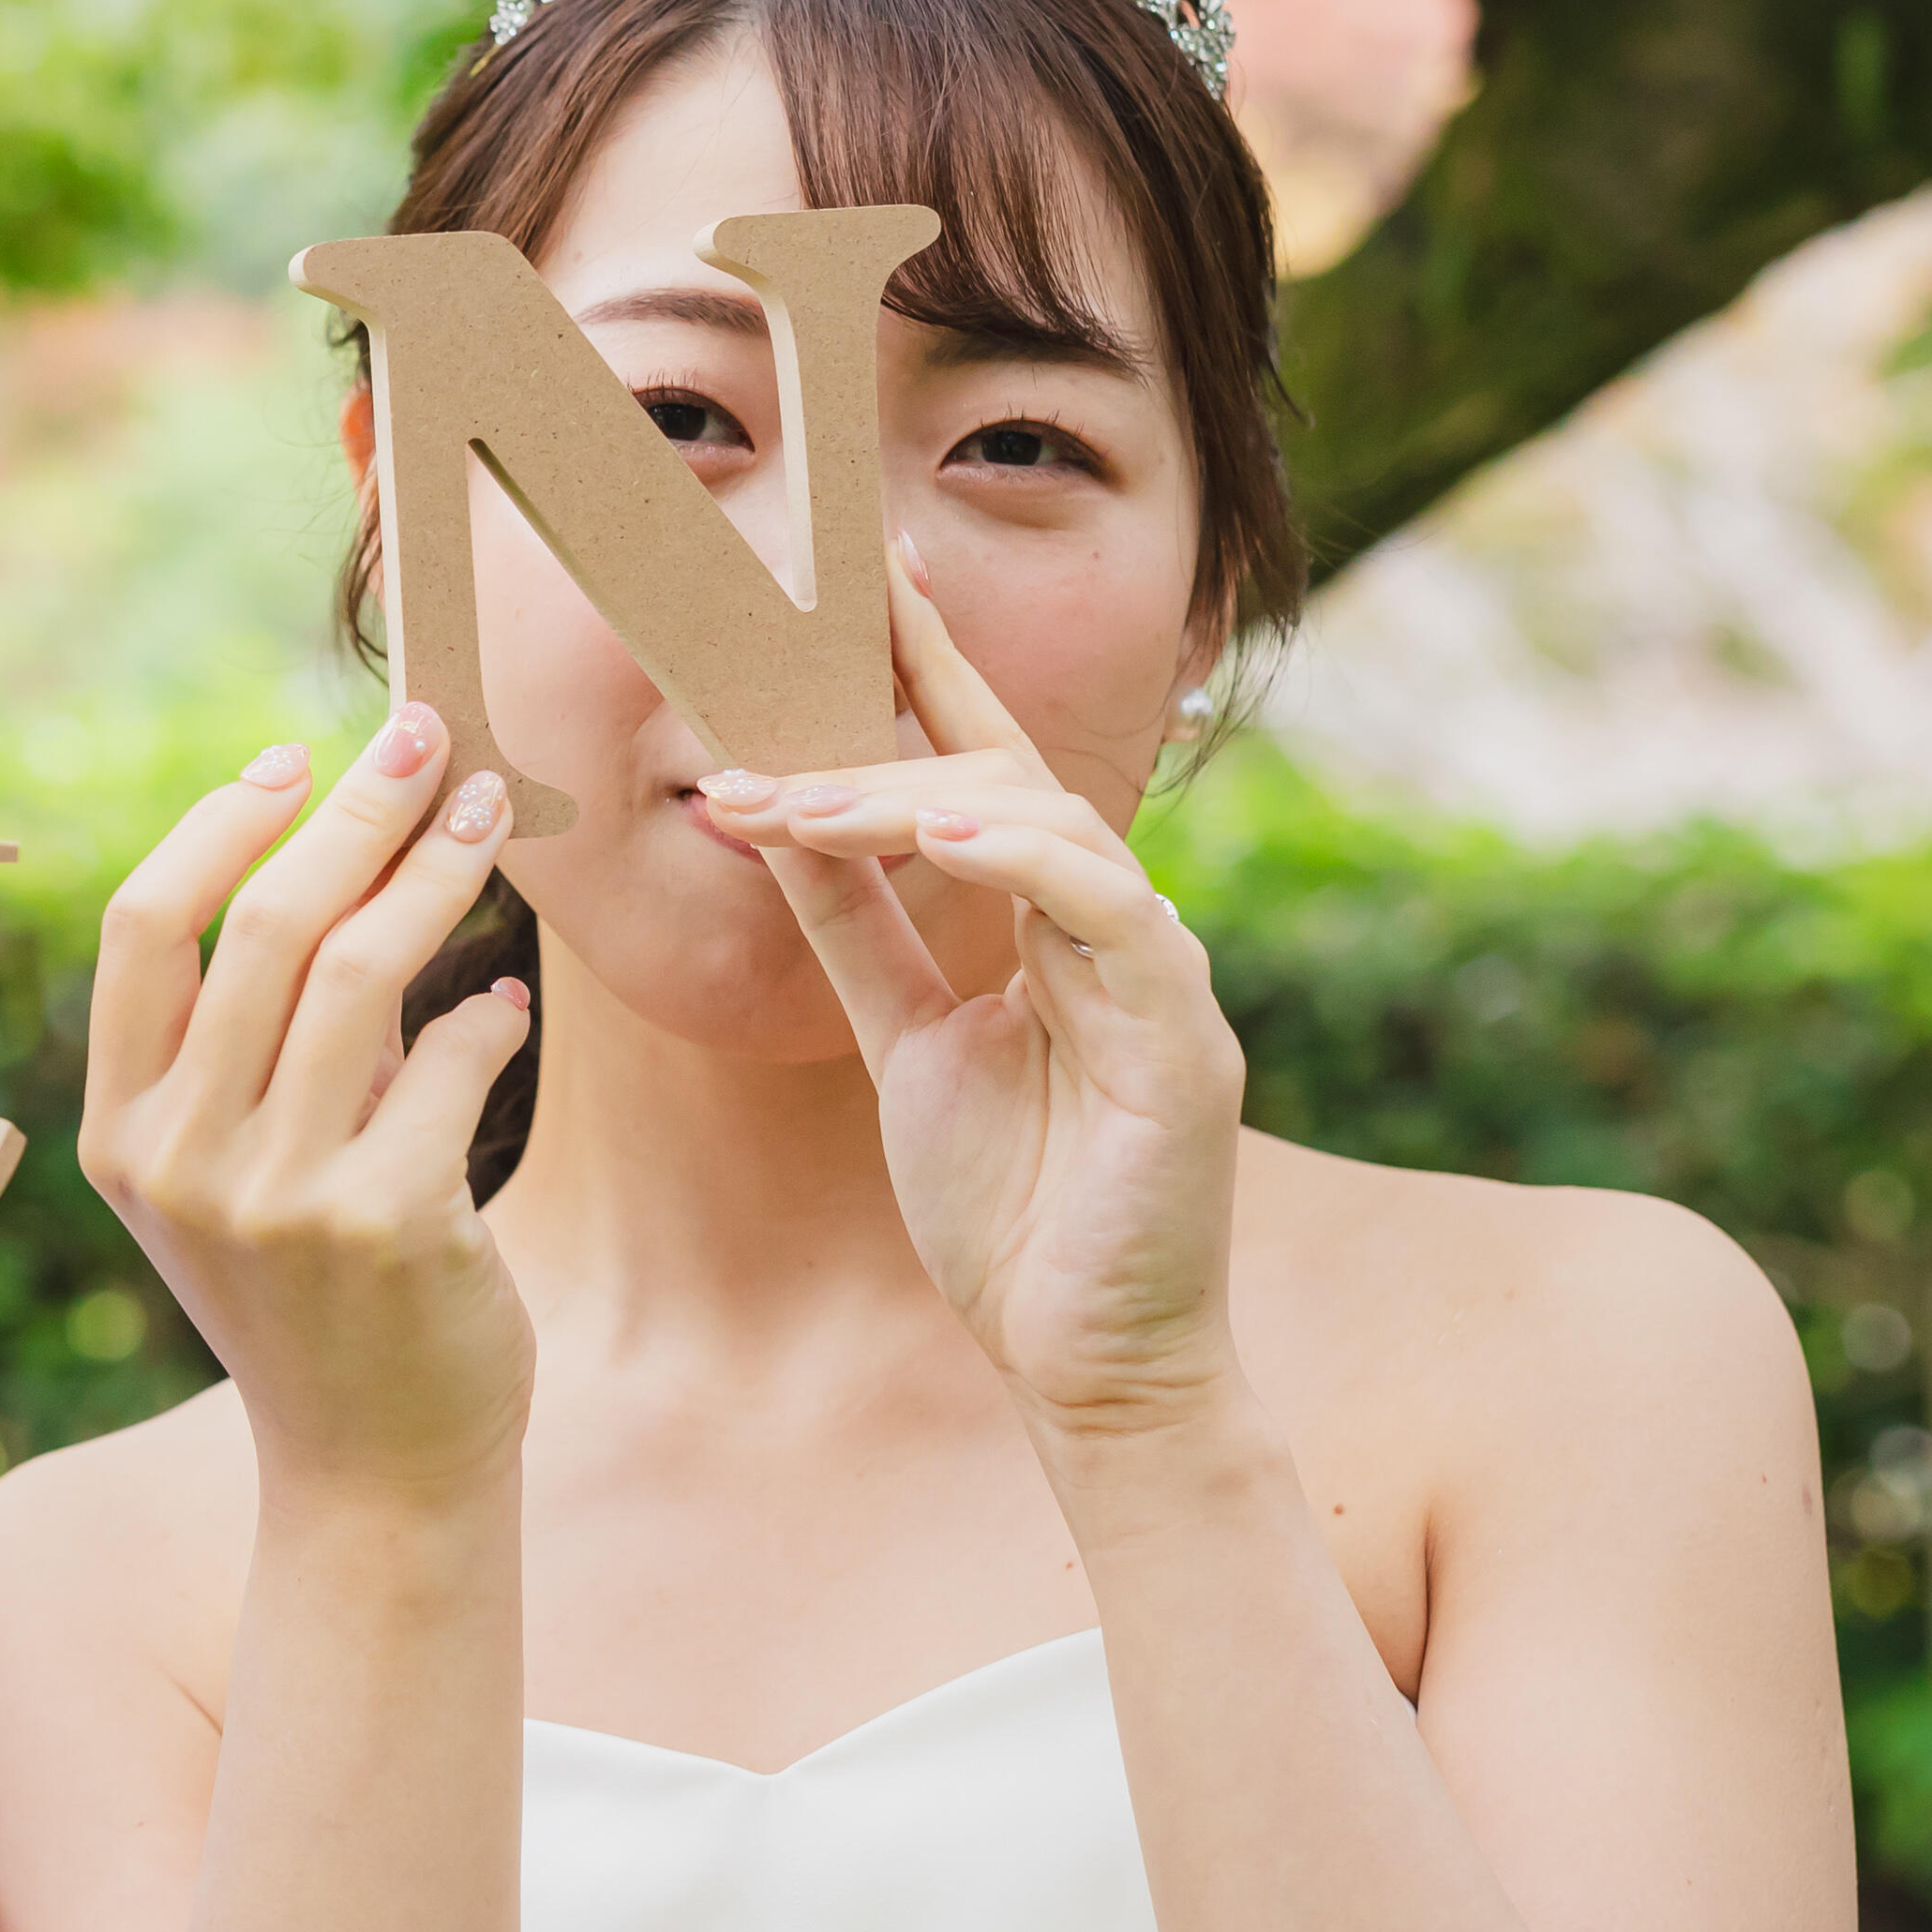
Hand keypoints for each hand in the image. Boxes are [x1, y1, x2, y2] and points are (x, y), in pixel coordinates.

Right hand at [78, 708, 540, 1508]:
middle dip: (358, 809)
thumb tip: (346, 848)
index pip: (144, 926)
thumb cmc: (313, 1300)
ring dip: (439, 873)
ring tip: (490, 820)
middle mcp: (179, 1159)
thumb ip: (251, 1044)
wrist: (373, 1471)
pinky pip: (451, 1061)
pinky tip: (506, 1011)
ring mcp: (276, 1197)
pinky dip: (490, 1020)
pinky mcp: (384, 1225)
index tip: (295, 760)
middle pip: (264, 925)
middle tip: (429, 737)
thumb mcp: (230, 1177)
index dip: (220, 825)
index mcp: (118, 1133)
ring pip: (363, 971)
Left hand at [695, 541, 1246, 1441]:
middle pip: (1002, 779)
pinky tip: (935, 839)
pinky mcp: (1180, 1041)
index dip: (931, 661)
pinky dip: (1019, 864)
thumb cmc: (1009, 1212)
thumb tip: (781, 822)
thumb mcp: (904, 1042)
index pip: (984, 762)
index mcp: (1049, 924)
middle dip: (879, 741)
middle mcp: (1113, 930)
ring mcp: (1156, 977)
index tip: (863, 570)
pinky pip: (1106, 916)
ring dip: (914, 799)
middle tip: (751, 746)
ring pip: (1047, 827)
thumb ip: (857, 935)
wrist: (1083, 1362)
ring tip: (802, 800)